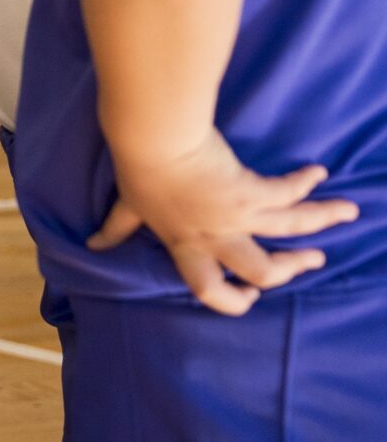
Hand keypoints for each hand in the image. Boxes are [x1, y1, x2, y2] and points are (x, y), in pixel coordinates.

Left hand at [88, 130, 358, 315]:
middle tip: (310, 260)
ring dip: (322, 220)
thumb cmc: (138, 170)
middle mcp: (215, 237)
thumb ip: (118, 229)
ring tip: (348, 213)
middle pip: (262, 272)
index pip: (209, 291)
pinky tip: (317, 172)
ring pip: (291, 228)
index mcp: (186, 246)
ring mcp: (237, 216)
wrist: (154, 140)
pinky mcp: (251, 190)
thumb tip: (93, 246)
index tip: (250, 296)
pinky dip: (306, 181)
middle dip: (290, 269)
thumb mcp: (128, 207)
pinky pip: (287, 191)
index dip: (232, 301)